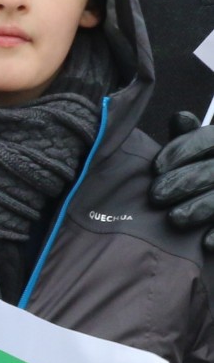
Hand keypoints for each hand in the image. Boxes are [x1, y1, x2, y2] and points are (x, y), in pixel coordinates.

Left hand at [149, 112, 213, 235]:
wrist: (213, 209)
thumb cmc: (204, 176)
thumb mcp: (198, 155)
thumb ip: (188, 139)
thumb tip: (180, 118)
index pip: (208, 139)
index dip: (181, 150)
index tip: (155, 168)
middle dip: (184, 182)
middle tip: (155, 197)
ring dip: (200, 208)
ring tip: (173, 219)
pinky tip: (204, 243)